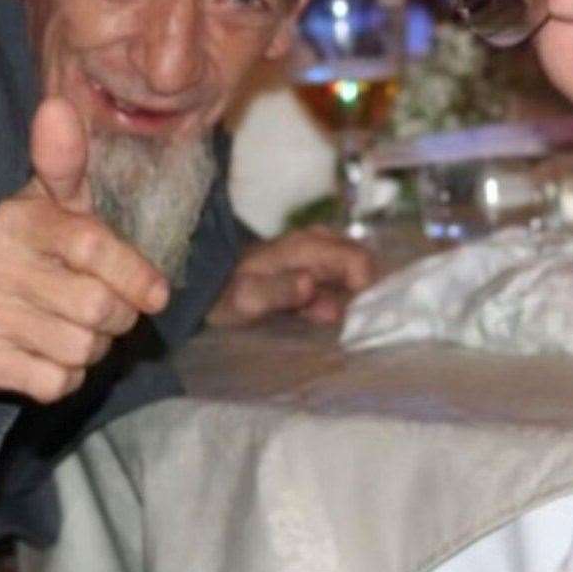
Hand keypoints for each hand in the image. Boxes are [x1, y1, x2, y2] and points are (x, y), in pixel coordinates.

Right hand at [0, 97, 169, 403]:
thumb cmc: (30, 251)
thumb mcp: (51, 203)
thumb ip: (67, 162)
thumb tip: (58, 106)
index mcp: (15, 218)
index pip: (92, 246)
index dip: (135, 274)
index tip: (157, 293)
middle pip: (96, 307)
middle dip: (117, 317)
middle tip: (108, 311)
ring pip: (79, 350)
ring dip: (92, 348)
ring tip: (75, 329)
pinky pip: (54, 383)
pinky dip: (64, 377)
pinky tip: (48, 355)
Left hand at [207, 226, 376, 326]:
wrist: (206, 289)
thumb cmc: (226, 294)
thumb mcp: (248, 298)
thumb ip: (279, 291)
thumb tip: (310, 282)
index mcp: (307, 247)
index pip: (359, 261)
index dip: (366, 291)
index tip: (356, 319)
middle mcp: (318, 244)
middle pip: (363, 267)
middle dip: (361, 298)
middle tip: (344, 326)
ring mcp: (317, 255)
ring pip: (352, 277)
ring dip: (349, 303)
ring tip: (326, 324)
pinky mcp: (314, 269)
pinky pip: (339, 284)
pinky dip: (338, 303)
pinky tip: (319, 319)